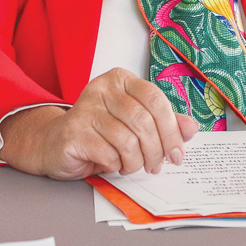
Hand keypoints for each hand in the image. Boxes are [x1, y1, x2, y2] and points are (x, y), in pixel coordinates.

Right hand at [0, 68, 197, 178]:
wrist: (54, 144)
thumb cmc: (99, 132)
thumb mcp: (135, 125)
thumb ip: (163, 124)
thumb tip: (191, 128)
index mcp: (121, 79)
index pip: (156, 99)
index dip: (172, 129)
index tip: (178, 153)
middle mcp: (102, 88)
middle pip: (144, 121)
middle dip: (156, 150)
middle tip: (157, 166)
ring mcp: (85, 108)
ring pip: (127, 140)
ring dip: (136, 161)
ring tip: (132, 166)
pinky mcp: (73, 131)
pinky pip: (108, 153)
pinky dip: (116, 165)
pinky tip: (112, 164)